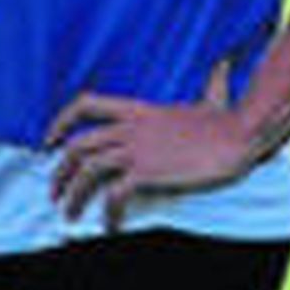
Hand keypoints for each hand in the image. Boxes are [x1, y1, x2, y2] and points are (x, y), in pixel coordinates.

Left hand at [47, 70, 251, 222]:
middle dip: (59, 171)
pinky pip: (114, 196)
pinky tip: (110, 227)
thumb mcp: (212, 96)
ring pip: (87, 171)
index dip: (61, 121)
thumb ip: (211, 83)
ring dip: (73, 195)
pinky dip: (107, 214)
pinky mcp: (148, 173)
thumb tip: (226, 62)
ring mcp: (138, 150)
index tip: (49, 142)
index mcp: (138, 110)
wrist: (240, 135)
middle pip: (78, 145)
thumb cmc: (228, 122)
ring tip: (69, 214)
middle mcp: (131, 128)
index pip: (86, 104)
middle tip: (55, 193)